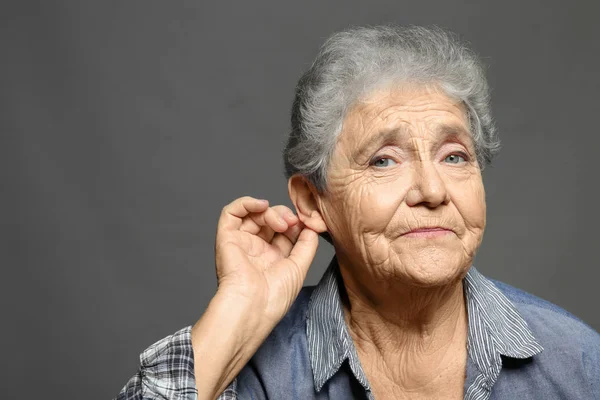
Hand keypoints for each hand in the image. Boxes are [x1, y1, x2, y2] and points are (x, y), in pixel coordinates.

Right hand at [214, 196, 318, 323]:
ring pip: (253, 214)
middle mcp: (256, 249)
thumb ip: (306, 245)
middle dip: (285, 216)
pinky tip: (262, 206)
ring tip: (281, 222)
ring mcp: (241, 242)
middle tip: (293, 222)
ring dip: (270, 212)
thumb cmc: (273, 297)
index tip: (307, 223)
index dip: (296, 223)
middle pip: (270, 220)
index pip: (284, 231)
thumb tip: (312, 227)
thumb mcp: (298, 267)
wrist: (252, 307)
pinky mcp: (226, 238)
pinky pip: (231, 212)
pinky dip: (246, 203)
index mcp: (272, 258)